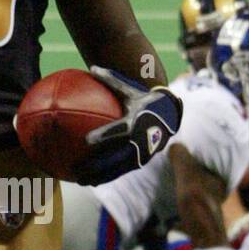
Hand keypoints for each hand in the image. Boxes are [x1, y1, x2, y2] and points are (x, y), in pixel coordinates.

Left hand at [75, 66, 182, 185]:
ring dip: (100, 176)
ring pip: (118, 169)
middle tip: (78, 170)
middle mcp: (139, 141)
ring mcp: (141, 154)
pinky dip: (107, 177)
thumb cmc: (145, 99)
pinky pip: (122, 171)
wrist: (170, 114)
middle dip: (96, 166)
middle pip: (115, 158)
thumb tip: (91, 67)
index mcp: (135, 122)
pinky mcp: (141, 161)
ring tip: (81, 181)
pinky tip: (93, 181)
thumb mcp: (130, 89)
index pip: (117, 131)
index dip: (104, 136)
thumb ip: (111, 80)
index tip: (87, 140)